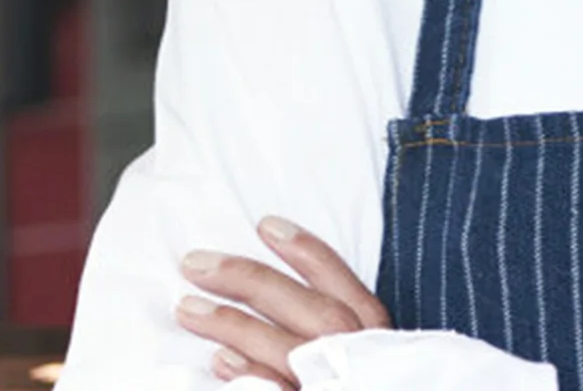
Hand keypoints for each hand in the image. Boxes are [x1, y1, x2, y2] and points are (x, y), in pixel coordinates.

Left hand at [176, 216, 390, 386]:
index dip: (306, 252)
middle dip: (252, 282)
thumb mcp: (366, 360)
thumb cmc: (360, 380)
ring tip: (186, 305)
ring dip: (235, 324)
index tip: (265, 224)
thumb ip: (339, 334)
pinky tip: (218, 361)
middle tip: (195, 262)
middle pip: (309, 312)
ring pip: (286, 351)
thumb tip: (274, 303)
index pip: (341, 285)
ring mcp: (335, 386)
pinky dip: (249, 375)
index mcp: (380, 342)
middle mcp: (362, 363)